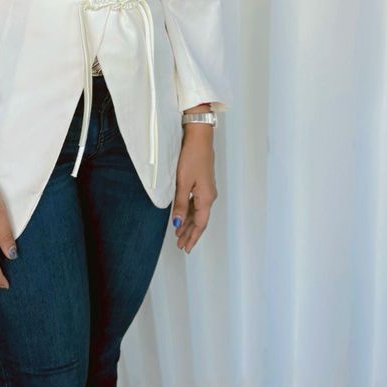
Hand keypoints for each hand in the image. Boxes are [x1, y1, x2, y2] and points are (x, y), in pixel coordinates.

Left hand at [171, 130, 217, 253]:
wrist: (199, 139)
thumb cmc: (192, 158)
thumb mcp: (183, 183)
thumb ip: (180, 204)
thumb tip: (177, 223)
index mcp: (206, 198)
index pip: (200, 224)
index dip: (192, 237)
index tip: (185, 248)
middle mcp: (209, 196)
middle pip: (199, 220)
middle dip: (189, 233)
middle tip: (180, 245)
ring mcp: (206, 190)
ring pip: (197, 212)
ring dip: (188, 223)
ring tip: (179, 234)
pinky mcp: (202, 183)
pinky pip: (196, 203)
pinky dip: (188, 211)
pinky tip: (182, 216)